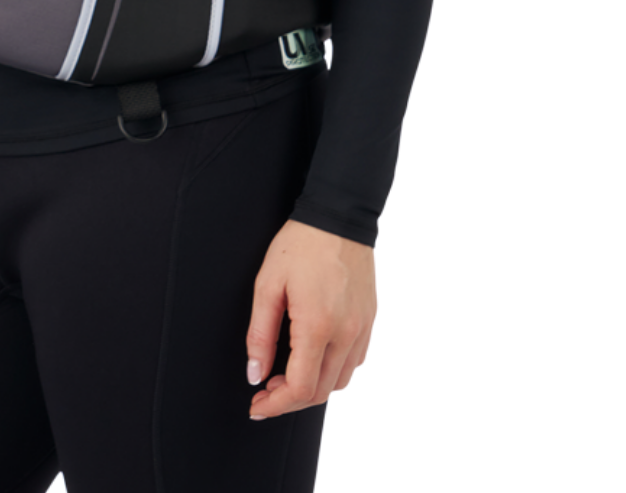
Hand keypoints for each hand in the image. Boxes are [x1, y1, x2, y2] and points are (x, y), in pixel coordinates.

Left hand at [244, 219, 376, 419]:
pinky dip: (332, 373)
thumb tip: (255, 375)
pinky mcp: (370, 323)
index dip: (275, 406)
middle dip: (288, 400)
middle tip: (265, 390)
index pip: (300, 389)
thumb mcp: (268, 284)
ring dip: (312, 389)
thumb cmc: (300, 245)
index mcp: (317, 326)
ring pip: (339, 383)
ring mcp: (362, 330)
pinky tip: (313, 359)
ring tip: (286, 375)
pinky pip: (354, 364)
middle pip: (319, 392)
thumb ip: (260, 334)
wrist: (338, 217)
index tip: (257, 407)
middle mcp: (345, 334)